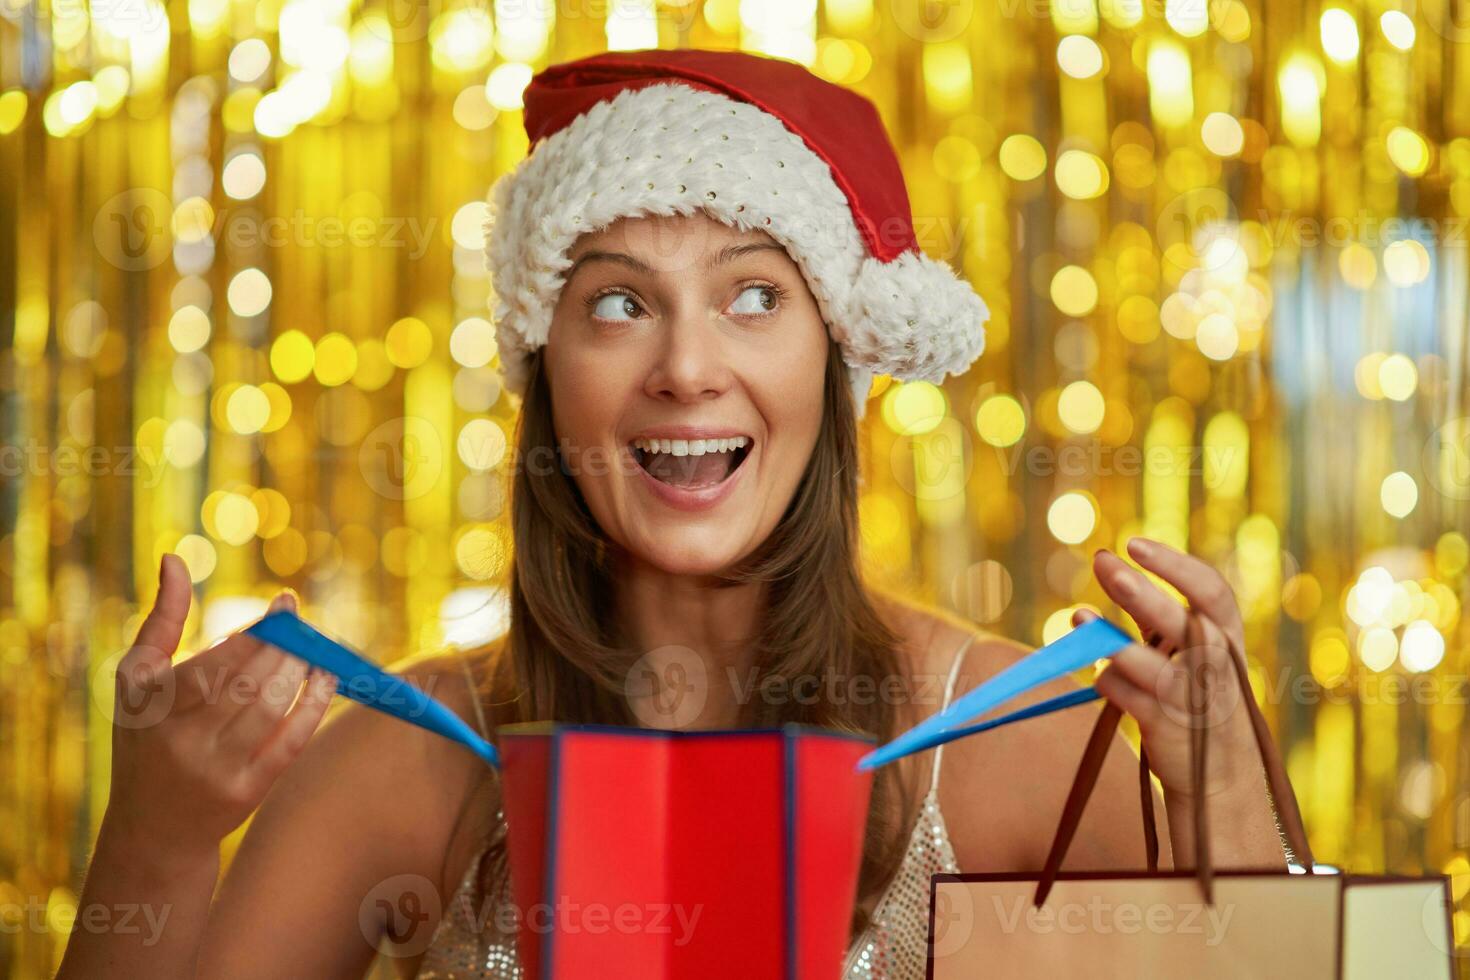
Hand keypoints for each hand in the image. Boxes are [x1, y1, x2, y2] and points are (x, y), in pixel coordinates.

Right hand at [101, 554, 336, 868]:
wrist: (152, 831)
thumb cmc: (147, 737)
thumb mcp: (138, 680)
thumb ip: (162, 618)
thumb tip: (175, 558)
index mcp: (153, 705)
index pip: (215, 661)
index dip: (258, 631)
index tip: (286, 605)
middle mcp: (182, 741)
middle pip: (247, 682)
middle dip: (284, 648)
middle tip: (304, 626)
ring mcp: (215, 771)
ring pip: (270, 709)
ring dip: (300, 672)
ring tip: (314, 650)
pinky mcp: (246, 794)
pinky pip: (289, 742)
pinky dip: (312, 706)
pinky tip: (324, 679)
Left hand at [1074, 537, 1263, 804]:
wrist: (1225, 771)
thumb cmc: (1199, 690)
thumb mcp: (1188, 646)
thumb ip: (1147, 608)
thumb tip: (1102, 560)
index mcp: (1227, 635)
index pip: (1211, 591)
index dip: (1174, 565)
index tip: (1133, 543)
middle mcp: (1217, 665)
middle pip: (1182, 624)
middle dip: (1142, 595)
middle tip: (1104, 564)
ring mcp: (1193, 698)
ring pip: (1154, 667)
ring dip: (1112, 641)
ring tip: (1078, 615)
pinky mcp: (1168, 727)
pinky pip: (1131, 698)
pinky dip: (1110, 681)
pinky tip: (1098, 672)